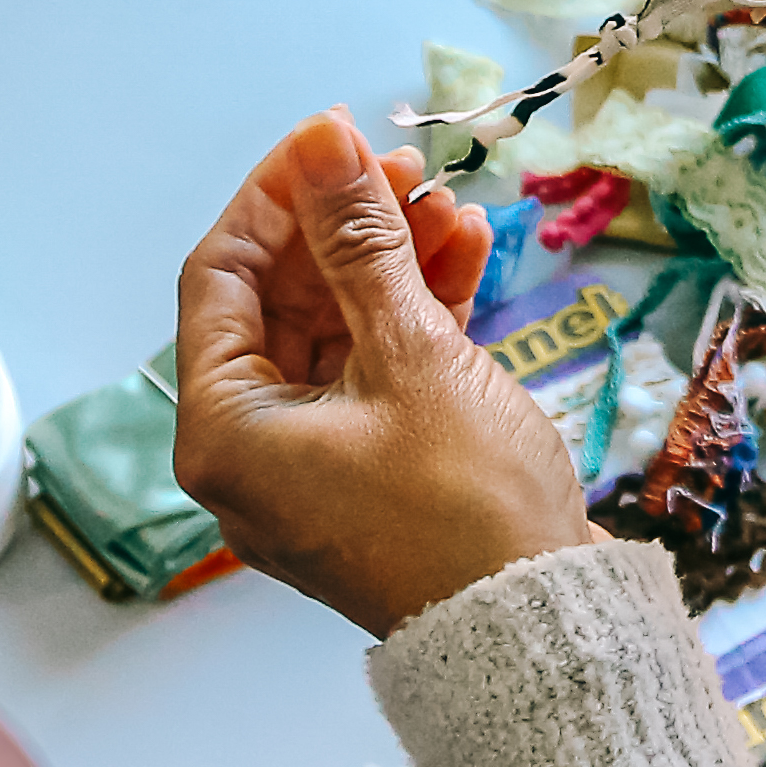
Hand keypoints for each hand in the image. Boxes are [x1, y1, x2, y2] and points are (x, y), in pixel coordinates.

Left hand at [175, 110, 590, 637]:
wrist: (543, 628)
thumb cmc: (463, 502)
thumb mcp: (410, 352)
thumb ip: (361, 240)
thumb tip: (323, 140)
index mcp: (224, 430)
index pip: (222, 277)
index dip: (278, 197)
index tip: (336, 138)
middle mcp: (254, 452)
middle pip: (284, 303)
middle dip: (347, 227)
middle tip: (409, 169)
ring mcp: (317, 468)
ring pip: (340, 333)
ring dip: (392, 264)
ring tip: (455, 205)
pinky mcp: (377, 477)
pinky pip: (378, 376)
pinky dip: (416, 318)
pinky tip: (469, 257)